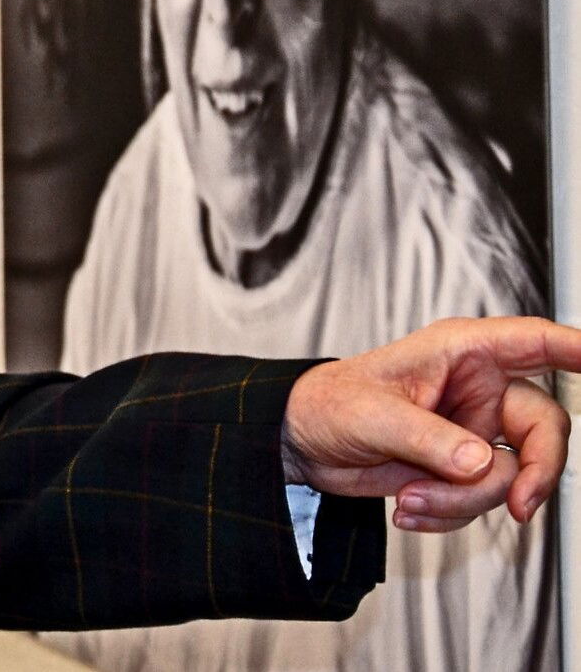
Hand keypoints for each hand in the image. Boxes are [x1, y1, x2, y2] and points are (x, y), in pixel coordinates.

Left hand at [281, 317, 578, 531]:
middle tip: (518, 505)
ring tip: (410, 498)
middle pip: (545, 427)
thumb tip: (482, 463)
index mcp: (459, 353)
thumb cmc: (329, 403)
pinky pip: (484, 500)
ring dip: (464, 500)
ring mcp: (473, 432)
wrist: (303, 444)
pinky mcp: (461, 469)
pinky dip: (450, 513)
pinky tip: (409, 506)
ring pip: (512, 475)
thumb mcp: (373, 416)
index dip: (576, 348)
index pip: (534, 342)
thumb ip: (428, 439)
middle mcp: (477, 390)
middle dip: (536, 472)